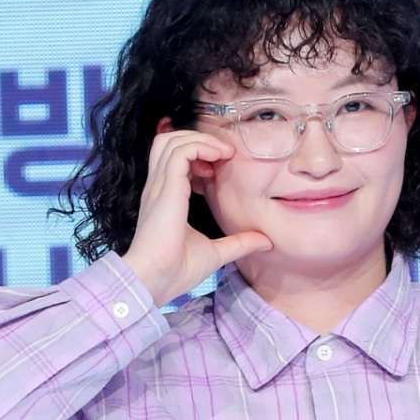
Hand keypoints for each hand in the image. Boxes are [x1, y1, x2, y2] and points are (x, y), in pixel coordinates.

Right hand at [122, 129, 270, 306]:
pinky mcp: (165, 188)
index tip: (219, 168)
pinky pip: (180, 151)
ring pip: (172, 140)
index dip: (198, 156)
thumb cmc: (176, 271)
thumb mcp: (215, 253)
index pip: (174, 160)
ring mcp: (159, 185)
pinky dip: (200, 147)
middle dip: (198, 139)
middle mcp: (159, 187)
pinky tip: (217, 159)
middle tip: (224, 155)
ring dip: (200, 140)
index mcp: (165, 198)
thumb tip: (265, 241)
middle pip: (169, 141)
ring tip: (222, 154)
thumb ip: (238, 243)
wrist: (155, 280)